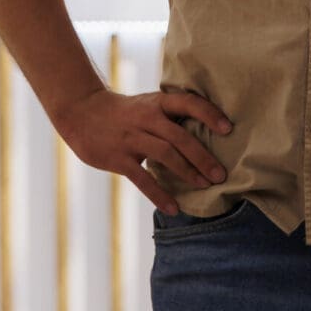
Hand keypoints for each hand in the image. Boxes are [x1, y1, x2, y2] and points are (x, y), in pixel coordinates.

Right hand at [52, 87, 232, 214]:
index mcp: (158, 102)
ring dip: (187, 172)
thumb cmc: (126, 112)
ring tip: (205, 185)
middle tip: (221, 174)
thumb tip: (208, 133)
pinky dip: (159, 194)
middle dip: (203, 157)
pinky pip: (142, 179)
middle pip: (180, 137)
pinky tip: (174, 208)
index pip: (189, 103)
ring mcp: (131, 138)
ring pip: (165, 155)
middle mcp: (146, 118)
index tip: (229, 129)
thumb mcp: (149, 104)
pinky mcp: (118, 158)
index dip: (209, 114)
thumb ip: (172, 116)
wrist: (82, 112)